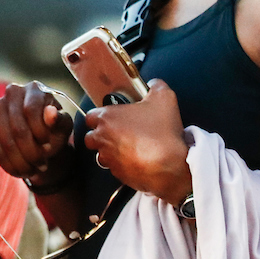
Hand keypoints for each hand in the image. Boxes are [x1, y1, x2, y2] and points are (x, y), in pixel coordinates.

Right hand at [0, 82, 74, 186]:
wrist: (39, 138)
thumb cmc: (53, 130)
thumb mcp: (63, 127)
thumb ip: (60, 121)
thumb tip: (51, 113)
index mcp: (34, 89)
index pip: (31, 111)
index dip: (40, 134)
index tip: (49, 148)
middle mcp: (12, 92)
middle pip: (17, 128)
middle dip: (31, 153)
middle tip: (42, 166)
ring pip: (5, 141)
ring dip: (20, 162)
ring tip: (32, 171)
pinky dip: (7, 163)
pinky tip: (19, 170)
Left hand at [83, 79, 191, 204]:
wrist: (168, 165)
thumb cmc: (162, 131)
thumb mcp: (164, 99)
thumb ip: (156, 86)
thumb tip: (153, 84)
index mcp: (107, 117)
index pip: (90, 115)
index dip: (101, 116)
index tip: (114, 117)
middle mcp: (101, 138)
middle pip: (92, 136)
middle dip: (101, 135)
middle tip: (119, 133)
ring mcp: (107, 158)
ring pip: (101, 153)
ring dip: (110, 151)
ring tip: (129, 148)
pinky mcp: (116, 174)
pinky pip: (113, 167)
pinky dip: (121, 164)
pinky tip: (136, 160)